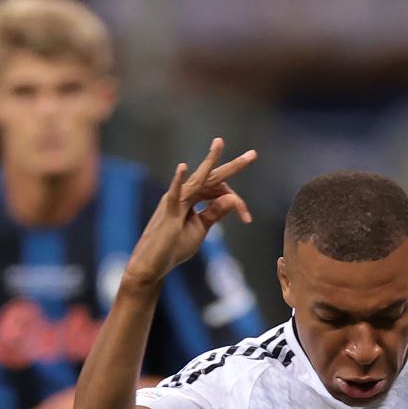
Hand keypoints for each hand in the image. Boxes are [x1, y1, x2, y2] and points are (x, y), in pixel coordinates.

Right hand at [124, 138, 256, 287]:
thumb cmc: (174, 246)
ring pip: (198, 179)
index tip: (247, 218)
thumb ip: (215, 213)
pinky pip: (174, 194)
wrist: (154, 264)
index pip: (219, 190)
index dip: (237, 201)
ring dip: (209, 162)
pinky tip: (183, 168)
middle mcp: (185, 194)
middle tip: (253, 154)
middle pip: (212, 177)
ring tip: (219, 144)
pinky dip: (178, 181)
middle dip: (233, 166)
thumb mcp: (201, 228)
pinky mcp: (168, 211)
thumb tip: (232, 199)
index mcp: (193, 198)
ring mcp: (175, 200)